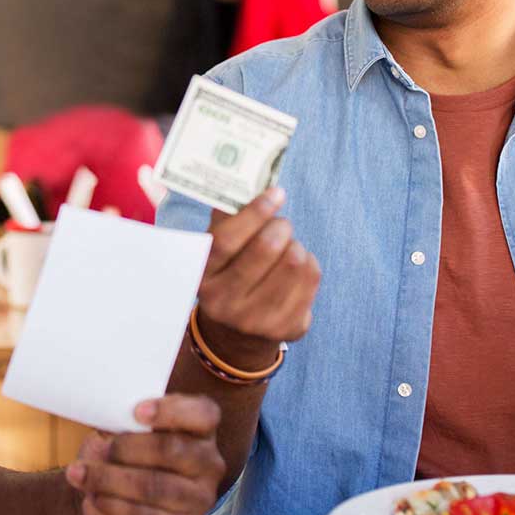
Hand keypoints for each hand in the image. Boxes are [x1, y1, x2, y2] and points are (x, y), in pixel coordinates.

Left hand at [65, 395, 222, 514]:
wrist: (121, 492)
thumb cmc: (129, 449)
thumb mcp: (127, 426)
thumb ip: (123, 422)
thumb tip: (105, 437)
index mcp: (201, 429)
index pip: (203, 414)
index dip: (171, 411)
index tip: (136, 412)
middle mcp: (209, 464)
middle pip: (171, 450)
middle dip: (126, 449)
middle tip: (99, 448)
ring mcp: (198, 500)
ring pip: (154, 488)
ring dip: (109, 480)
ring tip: (80, 474)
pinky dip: (111, 508)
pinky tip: (92, 499)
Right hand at [195, 186, 319, 370]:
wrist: (237, 334)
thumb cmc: (229, 276)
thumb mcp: (216, 252)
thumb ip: (226, 219)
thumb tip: (242, 180)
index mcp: (203, 277)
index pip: (227, 240)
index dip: (254, 213)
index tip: (275, 193)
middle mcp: (226, 303)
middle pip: (266, 250)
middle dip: (281, 227)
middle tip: (282, 223)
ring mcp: (257, 320)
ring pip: (294, 262)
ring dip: (296, 245)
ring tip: (288, 247)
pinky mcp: (288, 328)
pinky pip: (311, 278)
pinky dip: (309, 262)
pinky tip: (297, 266)